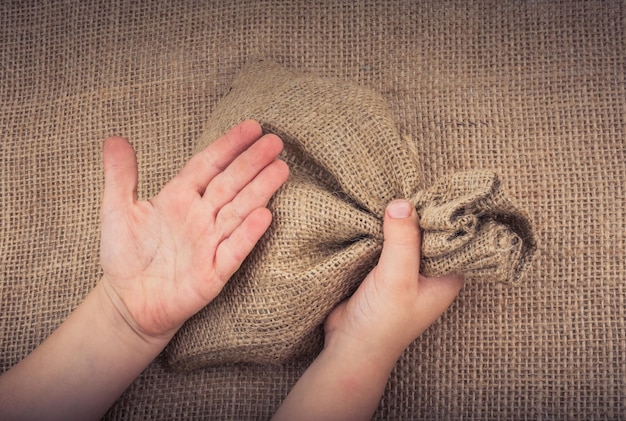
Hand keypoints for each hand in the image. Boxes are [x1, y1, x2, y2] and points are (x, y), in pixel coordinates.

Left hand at [99, 120, 288, 341]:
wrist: (128, 302)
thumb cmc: (126, 256)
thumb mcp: (117, 212)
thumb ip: (120, 176)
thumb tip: (114, 138)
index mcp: (179, 197)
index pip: (208, 165)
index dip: (228, 146)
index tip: (252, 127)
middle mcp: (200, 216)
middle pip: (230, 184)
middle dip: (252, 162)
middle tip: (275, 142)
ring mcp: (210, 243)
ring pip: (238, 211)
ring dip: (259, 191)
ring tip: (280, 169)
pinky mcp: (214, 273)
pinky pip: (233, 250)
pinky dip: (248, 234)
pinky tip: (264, 215)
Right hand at [324, 199, 464, 360]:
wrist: (349, 346)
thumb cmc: (383, 322)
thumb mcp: (397, 277)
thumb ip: (402, 240)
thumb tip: (402, 202)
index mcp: (446, 277)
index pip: (455, 238)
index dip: (446, 215)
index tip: (435, 189)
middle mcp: (429, 273)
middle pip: (428, 234)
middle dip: (418, 214)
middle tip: (407, 185)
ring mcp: (405, 272)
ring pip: (405, 237)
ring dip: (396, 221)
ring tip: (389, 192)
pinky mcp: (382, 271)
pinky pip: (385, 243)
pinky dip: (380, 231)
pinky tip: (373, 212)